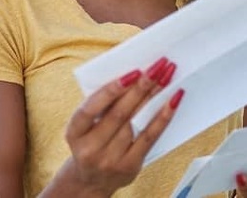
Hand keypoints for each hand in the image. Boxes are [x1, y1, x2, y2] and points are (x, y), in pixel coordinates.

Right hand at [52, 57, 181, 196]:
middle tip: (159, 66)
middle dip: (142, 86)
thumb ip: (100, 105)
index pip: (90, 108)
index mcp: (74, 133)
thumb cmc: (90, 142)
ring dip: (154, 96)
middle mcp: (90, 148)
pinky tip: (172, 101)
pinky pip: (149, 137)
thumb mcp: (84, 126)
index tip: (134, 72)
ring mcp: (110, 159)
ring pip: (136, 123)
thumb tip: (133, 76)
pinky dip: (163, 117)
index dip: (111, 90)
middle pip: (119, 113)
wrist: (90, 181)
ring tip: (168, 77)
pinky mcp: (129, 166)